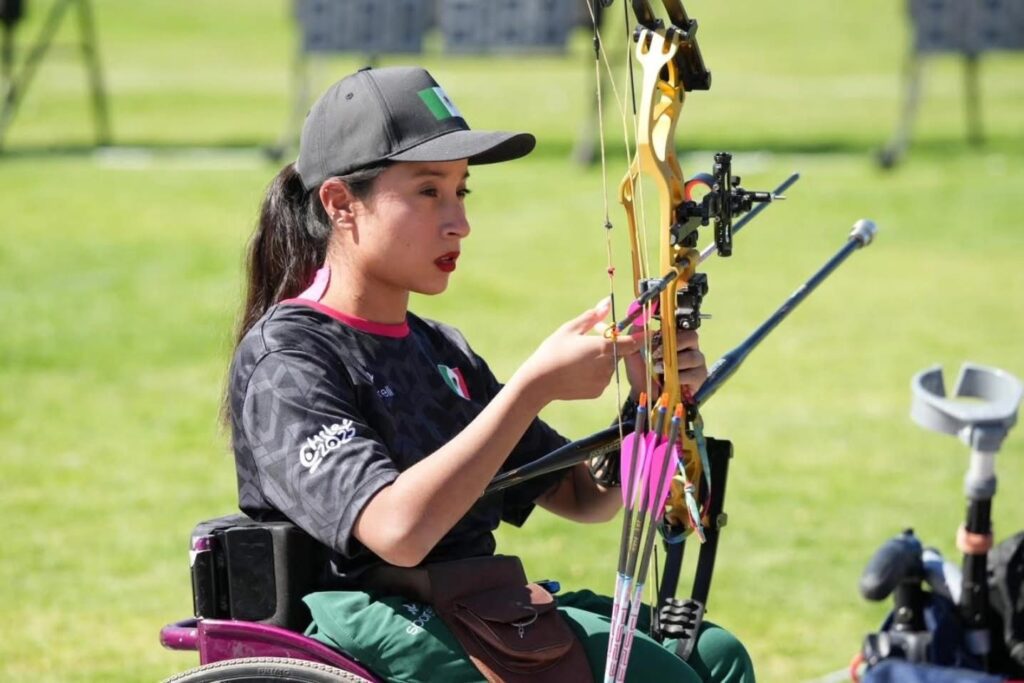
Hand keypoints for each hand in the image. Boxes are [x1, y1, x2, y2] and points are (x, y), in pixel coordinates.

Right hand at [519, 299, 642, 403]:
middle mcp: (607, 365)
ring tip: (580, 357)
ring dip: (603, 359)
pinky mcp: (597, 391)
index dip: (641, 336)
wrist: (539, 382)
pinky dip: (596, 372)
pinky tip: (578, 370)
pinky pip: (603, 378)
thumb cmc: (552, 352)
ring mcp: (603, 380)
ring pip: (610, 365)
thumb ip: (593, 316)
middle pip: (619, 352)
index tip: (648, 331)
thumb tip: (607, 303)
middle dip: (611, 344)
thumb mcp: (571, 329)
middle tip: (592, 339)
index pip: (632, 342)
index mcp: (602, 348)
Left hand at [624, 328, 707, 398]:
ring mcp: (696, 362)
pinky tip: (669, 380)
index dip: (672, 329)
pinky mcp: (699, 377)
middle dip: (675, 344)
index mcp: (675, 338)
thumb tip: (640, 321)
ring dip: (674, 363)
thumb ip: (635, 336)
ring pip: (693, 356)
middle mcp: (689, 347)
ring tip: (658, 369)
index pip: (681, 325)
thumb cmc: (642, 371)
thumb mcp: (633, 352)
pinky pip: (694, 374)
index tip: (659, 335)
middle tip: (657, 354)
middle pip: (692, 337)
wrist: (645, 394)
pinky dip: (680, 376)